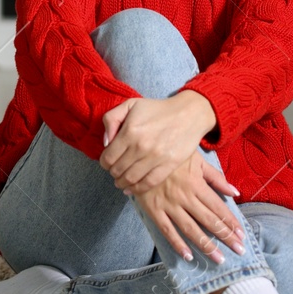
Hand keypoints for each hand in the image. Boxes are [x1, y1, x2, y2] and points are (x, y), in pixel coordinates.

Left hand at [99, 91, 217, 193]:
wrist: (188, 114)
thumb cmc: (157, 109)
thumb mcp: (130, 104)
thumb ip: (111, 119)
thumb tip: (106, 142)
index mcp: (129, 131)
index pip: (108, 158)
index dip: (104, 162)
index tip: (107, 161)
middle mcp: (141, 147)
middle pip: (117, 170)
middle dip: (112, 173)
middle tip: (115, 171)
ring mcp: (155, 158)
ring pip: (130, 179)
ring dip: (122, 183)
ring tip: (121, 181)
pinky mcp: (168, 165)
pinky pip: (148, 183)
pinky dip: (137, 189)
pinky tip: (132, 188)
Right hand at [133, 154, 244, 263]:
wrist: (141, 154)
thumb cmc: (173, 156)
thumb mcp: (197, 160)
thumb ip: (216, 177)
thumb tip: (235, 192)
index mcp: (196, 184)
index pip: (218, 207)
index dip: (231, 222)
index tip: (242, 235)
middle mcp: (184, 197)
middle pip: (208, 220)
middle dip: (225, 236)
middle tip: (239, 250)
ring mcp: (168, 205)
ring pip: (190, 229)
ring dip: (206, 245)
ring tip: (219, 259)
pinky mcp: (153, 210)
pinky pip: (166, 230)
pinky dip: (177, 244)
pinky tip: (188, 256)